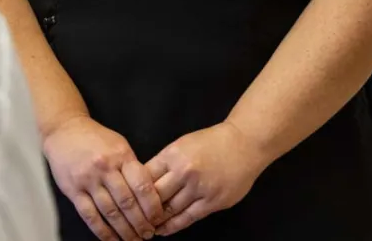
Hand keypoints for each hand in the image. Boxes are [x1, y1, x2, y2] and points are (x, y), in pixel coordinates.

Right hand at [44, 115, 165, 240]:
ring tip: (133, 240)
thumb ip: (131, 166)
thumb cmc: (96, 138)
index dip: (152, 206)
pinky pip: (90, 216)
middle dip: (140, 223)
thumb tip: (148, 194)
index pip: (142, 184)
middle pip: (127, 202)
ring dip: (124, 231)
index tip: (158, 219)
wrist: (65, 129)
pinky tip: (112, 240)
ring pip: (110, 212)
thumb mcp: (118, 144)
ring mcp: (88, 179)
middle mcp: (105, 167)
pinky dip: (102, 231)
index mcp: (121, 155)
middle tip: (148, 235)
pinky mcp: (73, 190)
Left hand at [145, 122, 267, 235]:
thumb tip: (146, 180)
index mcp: (173, 154)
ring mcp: (198, 188)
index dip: (134, 189)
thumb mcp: (183, 143)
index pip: (146, 175)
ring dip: (157, 220)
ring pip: (170, 210)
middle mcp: (184, 171)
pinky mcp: (212, 202)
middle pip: (155, 195)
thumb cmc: (212, 141)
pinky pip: (188, 218)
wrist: (244, 143)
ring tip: (146, 227)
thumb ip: (166, 161)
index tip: (127, 199)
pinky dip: (173, 226)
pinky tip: (164, 230)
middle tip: (133, 218)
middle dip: (142, 208)